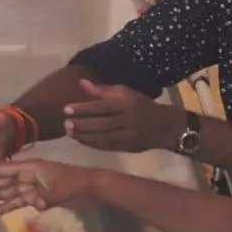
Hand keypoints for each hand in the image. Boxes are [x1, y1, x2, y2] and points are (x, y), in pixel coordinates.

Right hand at [0, 160, 97, 217]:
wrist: (91, 188)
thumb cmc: (75, 183)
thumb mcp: (58, 187)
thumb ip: (42, 194)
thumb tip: (33, 202)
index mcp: (27, 168)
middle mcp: (23, 176)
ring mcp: (27, 187)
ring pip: (2, 196)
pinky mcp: (33, 198)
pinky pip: (14, 203)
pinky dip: (2, 209)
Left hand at [62, 79, 182, 152]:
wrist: (165, 127)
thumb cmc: (141, 105)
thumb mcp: (126, 93)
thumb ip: (103, 90)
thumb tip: (81, 83)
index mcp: (128, 104)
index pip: (103, 106)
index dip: (84, 108)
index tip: (66, 108)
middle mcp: (128, 120)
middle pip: (102, 124)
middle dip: (82, 125)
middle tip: (65, 123)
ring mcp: (128, 136)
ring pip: (103, 138)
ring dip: (84, 136)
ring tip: (69, 132)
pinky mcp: (127, 148)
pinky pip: (106, 147)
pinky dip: (91, 144)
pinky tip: (80, 139)